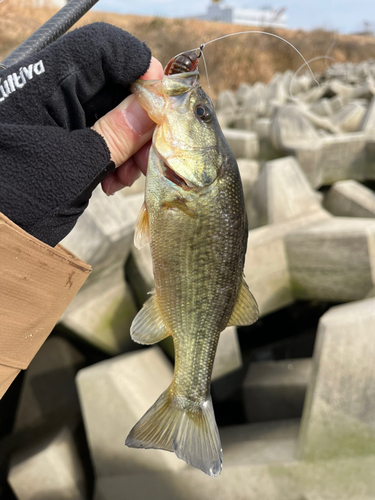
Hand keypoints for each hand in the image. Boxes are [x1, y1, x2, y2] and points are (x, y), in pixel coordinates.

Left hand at [0, 23, 160, 246]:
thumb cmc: (13, 201)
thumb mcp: (70, 168)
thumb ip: (114, 135)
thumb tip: (152, 109)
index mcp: (44, 85)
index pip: (102, 49)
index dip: (139, 68)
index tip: (161, 107)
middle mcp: (52, 93)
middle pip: (114, 84)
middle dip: (141, 120)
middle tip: (151, 156)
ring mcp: (59, 119)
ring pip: (113, 114)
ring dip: (133, 144)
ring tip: (131, 177)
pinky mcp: (65, 142)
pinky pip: (103, 137)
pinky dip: (118, 157)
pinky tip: (115, 182)